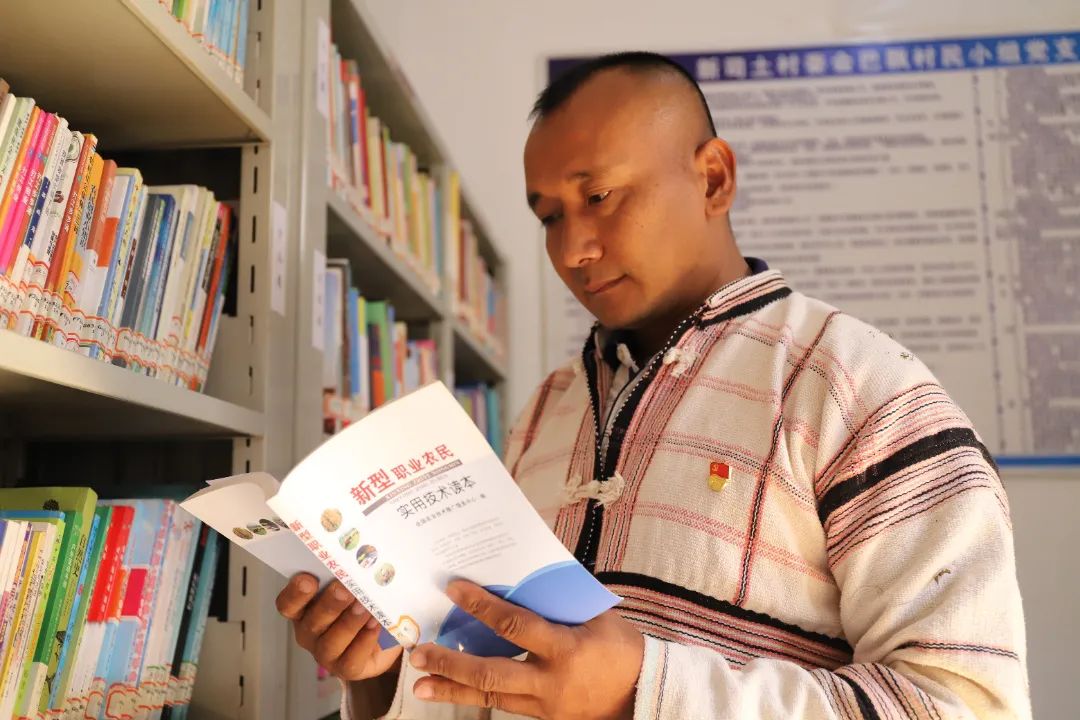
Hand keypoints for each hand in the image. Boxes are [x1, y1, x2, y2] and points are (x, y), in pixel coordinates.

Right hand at [276, 573, 402, 680]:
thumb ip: (350, 574)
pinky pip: (351, 659)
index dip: (295, 593)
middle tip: (344, 588)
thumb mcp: (356, 585)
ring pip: (330, 642)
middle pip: (312, 622)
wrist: (387, 635)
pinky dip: (364, 641)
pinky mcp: (346, 669)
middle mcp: (310, 632)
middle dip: (329, 604)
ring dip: (348, 622)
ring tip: (364, 606)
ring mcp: (326, 654)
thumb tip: (360, 555)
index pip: (287, 604)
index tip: (309, 579)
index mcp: (305, 609)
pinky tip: (375, 625)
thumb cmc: (364, 602)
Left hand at [408, 580, 643, 718]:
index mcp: (566, 648)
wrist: (643, 695)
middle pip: (490, 673)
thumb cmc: (621, 648)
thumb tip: (522, 576)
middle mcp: (550, 680)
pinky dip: (475, 697)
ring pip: (490, 696)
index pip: (515, 625)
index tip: (454, 589)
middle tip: (419, 653)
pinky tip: (452, 691)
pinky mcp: (542, 717)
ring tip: (420, 685)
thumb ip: (558, 602)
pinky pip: (503, 704)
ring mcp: (544, 704)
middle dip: (450, 664)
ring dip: (452, 689)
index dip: (482, 606)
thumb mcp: (595, 618)